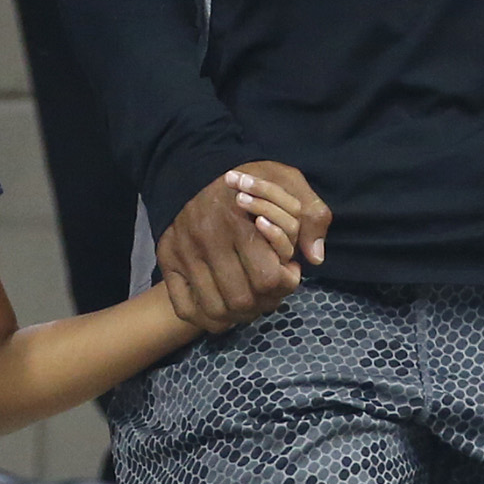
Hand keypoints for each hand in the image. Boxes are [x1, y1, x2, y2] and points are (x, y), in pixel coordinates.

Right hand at [156, 164, 321, 327]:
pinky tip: (223, 306)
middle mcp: (208, 242)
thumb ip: (311, 214)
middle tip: (271, 288)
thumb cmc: (247, 176)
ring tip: (250, 299)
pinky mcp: (168, 263)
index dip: (285, 283)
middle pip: (242, 300)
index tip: (288, 270)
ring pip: (215, 310)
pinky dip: (206, 318)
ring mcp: (185, 255)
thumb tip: (315, 257)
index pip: (267, 279)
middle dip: (265, 302)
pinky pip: (185, 308)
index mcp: (240, 223)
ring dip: (239, 315)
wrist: (193, 165)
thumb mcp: (287, 179)